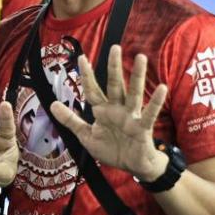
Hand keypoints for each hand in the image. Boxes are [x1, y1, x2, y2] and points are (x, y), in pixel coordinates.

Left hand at [47, 45, 167, 180]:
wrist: (131, 166)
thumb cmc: (111, 149)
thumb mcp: (86, 135)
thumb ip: (71, 120)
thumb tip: (52, 104)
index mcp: (102, 110)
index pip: (92, 90)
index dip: (87, 75)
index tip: (81, 58)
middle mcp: (117, 109)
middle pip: (114, 85)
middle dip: (114, 67)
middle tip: (115, 47)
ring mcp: (131, 116)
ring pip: (134, 93)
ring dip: (137, 76)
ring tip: (141, 58)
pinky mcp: (142, 127)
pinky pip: (149, 113)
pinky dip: (155, 101)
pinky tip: (161, 88)